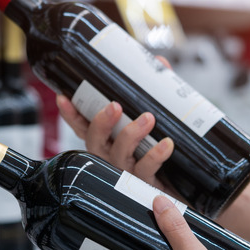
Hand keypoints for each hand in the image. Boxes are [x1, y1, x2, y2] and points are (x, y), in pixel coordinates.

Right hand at [56, 55, 175, 190]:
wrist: (186, 186)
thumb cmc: (166, 152)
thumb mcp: (159, 120)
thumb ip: (156, 93)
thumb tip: (160, 63)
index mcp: (109, 142)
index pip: (84, 127)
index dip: (71, 114)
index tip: (63, 97)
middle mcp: (112, 158)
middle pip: (95, 142)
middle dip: (100, 123)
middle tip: (114, 106)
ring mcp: (127, 173)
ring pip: (119, 155)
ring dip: (130, 134)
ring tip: (148, 118)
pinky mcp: (146, 185)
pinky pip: (146, 170)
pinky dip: (155, 155)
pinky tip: (166, 144)